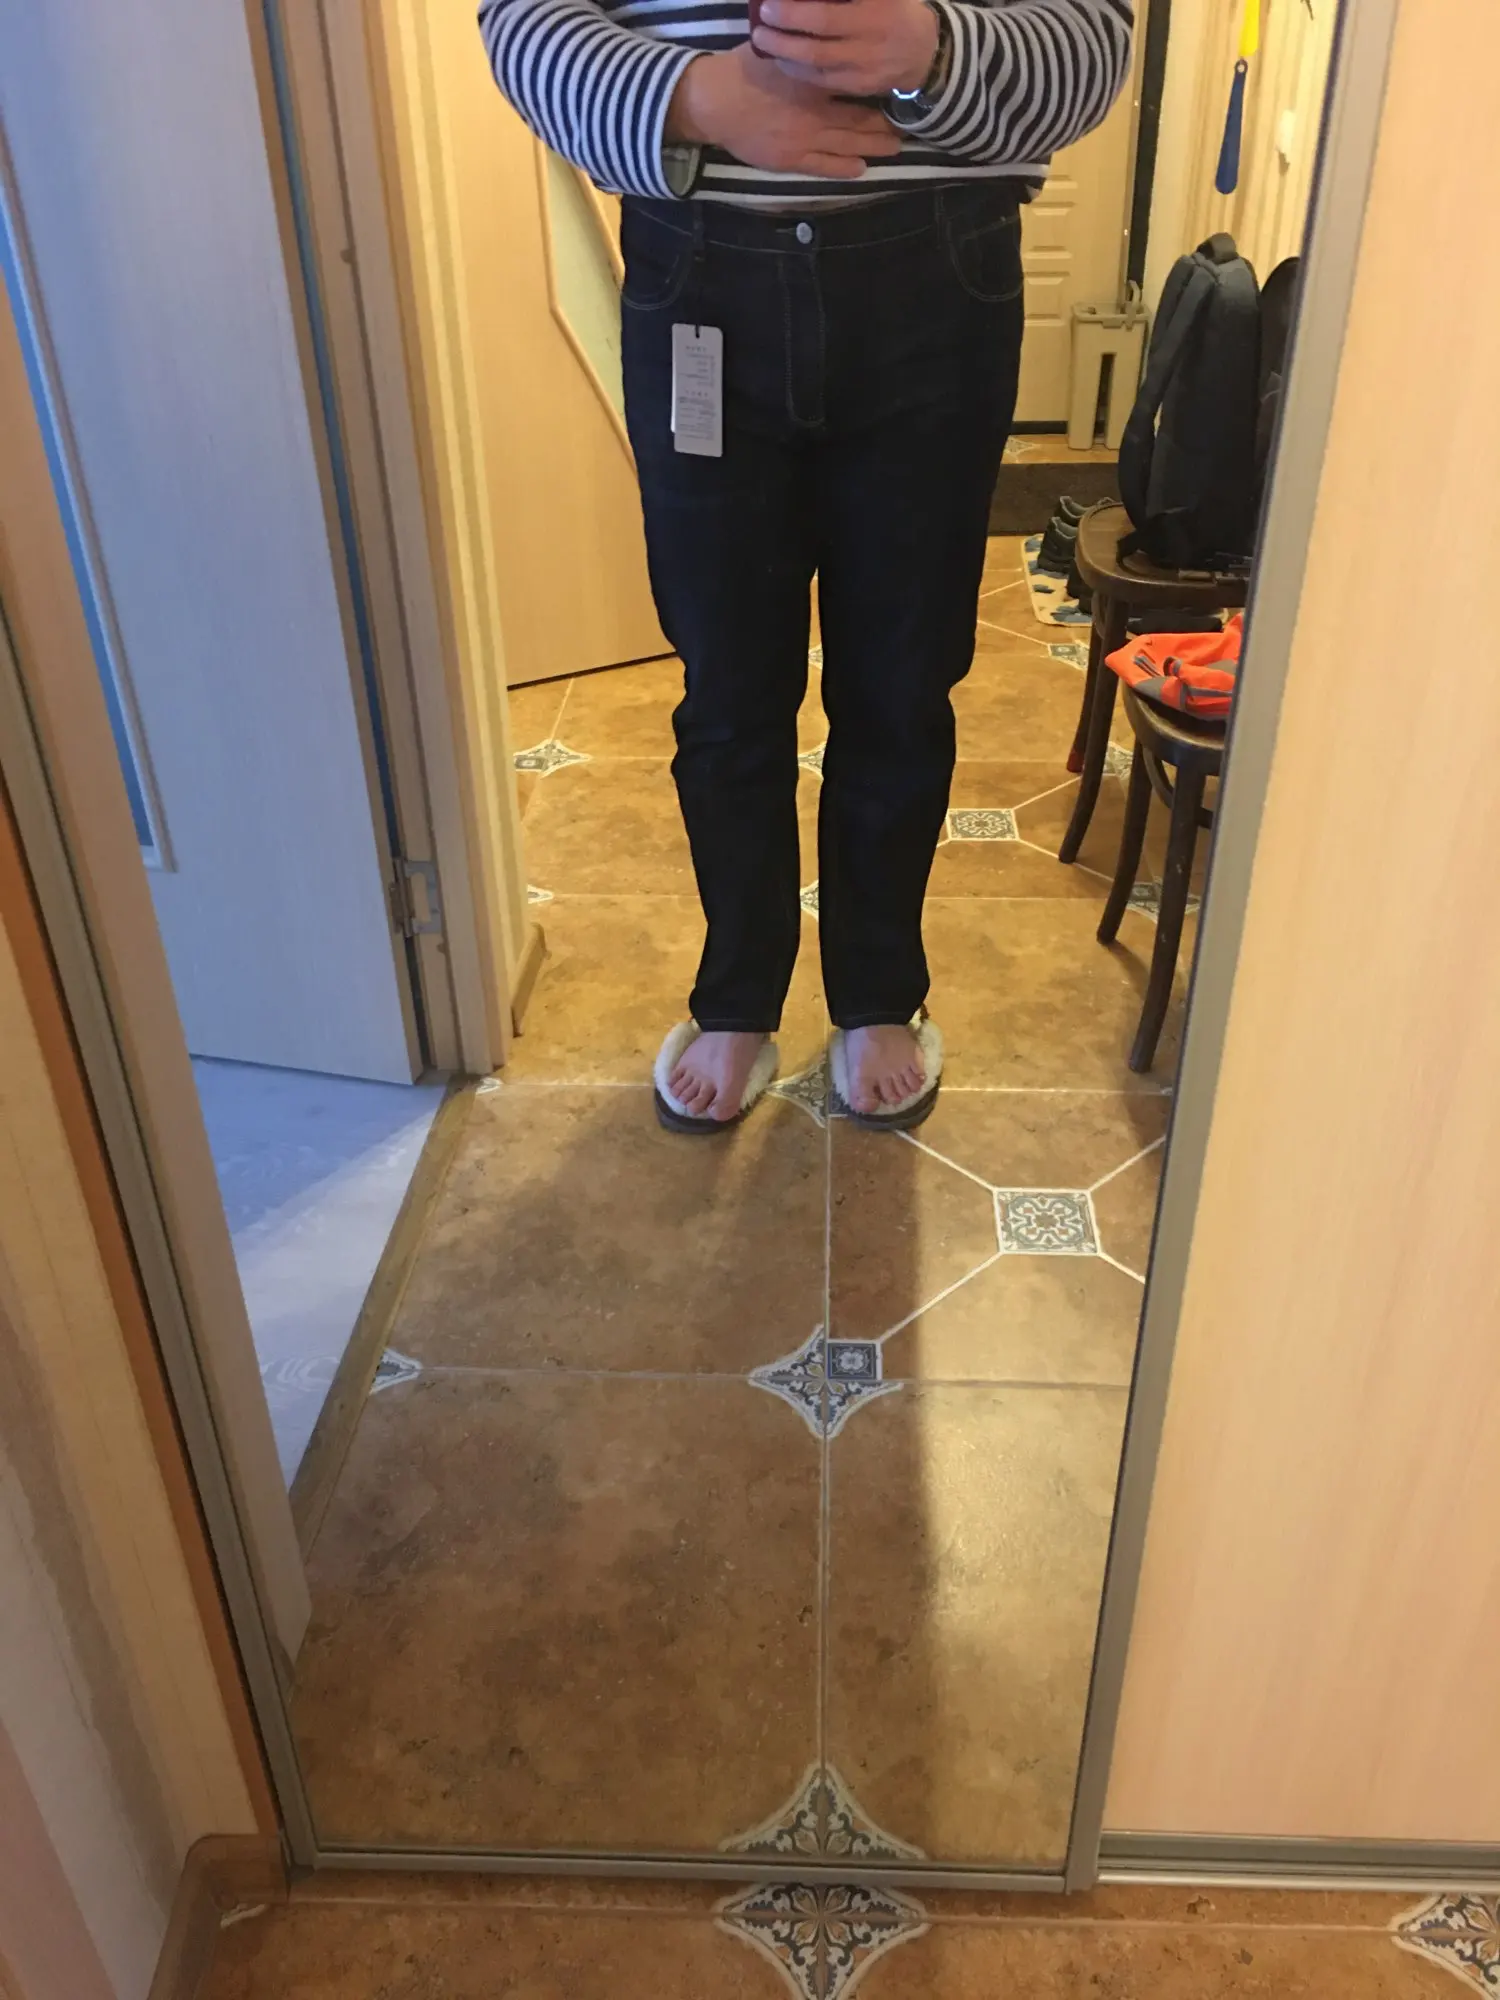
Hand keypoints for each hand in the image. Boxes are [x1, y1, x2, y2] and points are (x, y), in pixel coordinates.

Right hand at [666, 42, 903, 178]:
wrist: (715, 101)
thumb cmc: (744, 68)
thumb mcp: (777, 46)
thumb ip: (802, 43)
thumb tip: (825, 29)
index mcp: (814, 80)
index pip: (854, 84)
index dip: (876, 88)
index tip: (892, 87)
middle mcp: (815, 111)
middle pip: (859, 119)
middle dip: (884, 123)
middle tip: (905, 126)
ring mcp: (805, 138)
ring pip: (848, 144)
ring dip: (873, 147)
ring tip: (894, 148)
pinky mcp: (791, 158)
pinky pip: (825, 166)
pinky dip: (845, 167)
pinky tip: (861, 168)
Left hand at [751, 0, 937, 94]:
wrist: (923, 49)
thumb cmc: (895, 8)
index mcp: (875, 12)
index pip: (827, 15)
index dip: (796, 12)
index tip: (771, 5)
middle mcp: (871, 41)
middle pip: (818, 42)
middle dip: (784, 34)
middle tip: (760, 24)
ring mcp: (866, 68)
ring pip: (818, 66)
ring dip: (786, 55)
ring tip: (763, 42)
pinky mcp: (860, 87)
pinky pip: (823, 82)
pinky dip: (799, 71)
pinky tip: (783, 60)